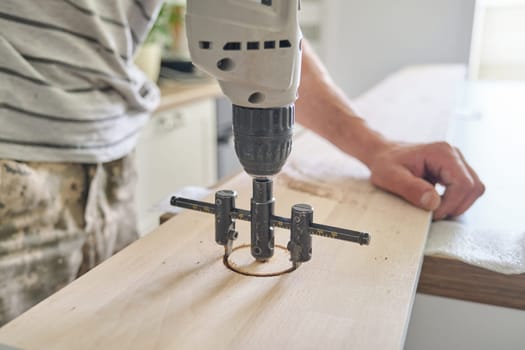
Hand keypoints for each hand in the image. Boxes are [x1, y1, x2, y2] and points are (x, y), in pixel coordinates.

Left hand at [367, 141, 484, 219]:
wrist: (383, 155)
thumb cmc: (385, 163)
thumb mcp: (391, 177)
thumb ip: (411, 189)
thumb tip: (434, 202)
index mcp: (442, 152)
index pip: (463, 184)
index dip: (450, 204)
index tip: (431, 213)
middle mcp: (454, 155)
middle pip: (473, 187)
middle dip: (454, 206)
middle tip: (432, 213)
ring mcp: (457, 162)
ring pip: (473, 190)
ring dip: (456, 205)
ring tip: (434, 208)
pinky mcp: (455, 171)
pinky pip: (466, 190)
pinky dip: (454, 201)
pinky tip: (436, 203)